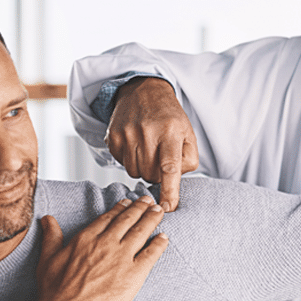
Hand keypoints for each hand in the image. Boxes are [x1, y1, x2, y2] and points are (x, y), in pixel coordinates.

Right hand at [35, 197, 168, 300]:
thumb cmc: (54, 292)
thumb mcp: (47, 259)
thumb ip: (51, 237)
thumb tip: (48, 219)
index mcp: (87, 238)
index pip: (108, 218)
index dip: (120, 208)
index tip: (127, 202)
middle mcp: (106, 243)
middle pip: (128, 219)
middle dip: (140, 208)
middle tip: (148, 200)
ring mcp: (122, 257)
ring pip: (142, 231)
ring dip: (152, 219)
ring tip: (159, 211)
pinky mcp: (134, 274)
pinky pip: (151, 254)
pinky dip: (159, 244)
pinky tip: (164, 238)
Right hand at [106, 77, 198, 211]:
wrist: (143, 91)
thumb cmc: (169, 118)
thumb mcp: (188, 134)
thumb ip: (188, 160)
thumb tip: (174, 182)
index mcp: (170, 131)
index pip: (170, 167)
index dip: (169, 191)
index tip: (168, 208)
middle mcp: (147, 132)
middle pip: (151, 175)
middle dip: (157, 174)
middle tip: (161, 157)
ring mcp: (127, 134)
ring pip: (135, 172)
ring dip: (143, 168)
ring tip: (148, 150)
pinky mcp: (113, 137)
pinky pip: (121, 164)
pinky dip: (130, 160)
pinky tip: (135, 145)